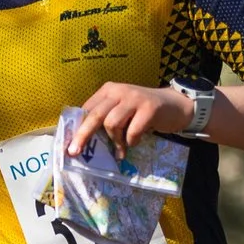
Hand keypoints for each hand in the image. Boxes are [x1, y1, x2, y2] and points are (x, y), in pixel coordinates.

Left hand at [68, 82, 190, 158]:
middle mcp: (119, 90)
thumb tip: (82, 141)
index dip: (76, 127)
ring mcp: (134, 98)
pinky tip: (136, 142)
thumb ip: (105, 118)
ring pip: (112, 124)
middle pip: (94, 115)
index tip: (68, 144)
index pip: (86, 109)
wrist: (175, 105)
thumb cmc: (142, 112)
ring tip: (121, 150)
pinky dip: (131, 141)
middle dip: (83, 136)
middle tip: (75, 152)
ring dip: (115, 141)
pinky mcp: (149, 108)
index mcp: (108, 90)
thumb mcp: (121, 110)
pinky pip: (132, 131)